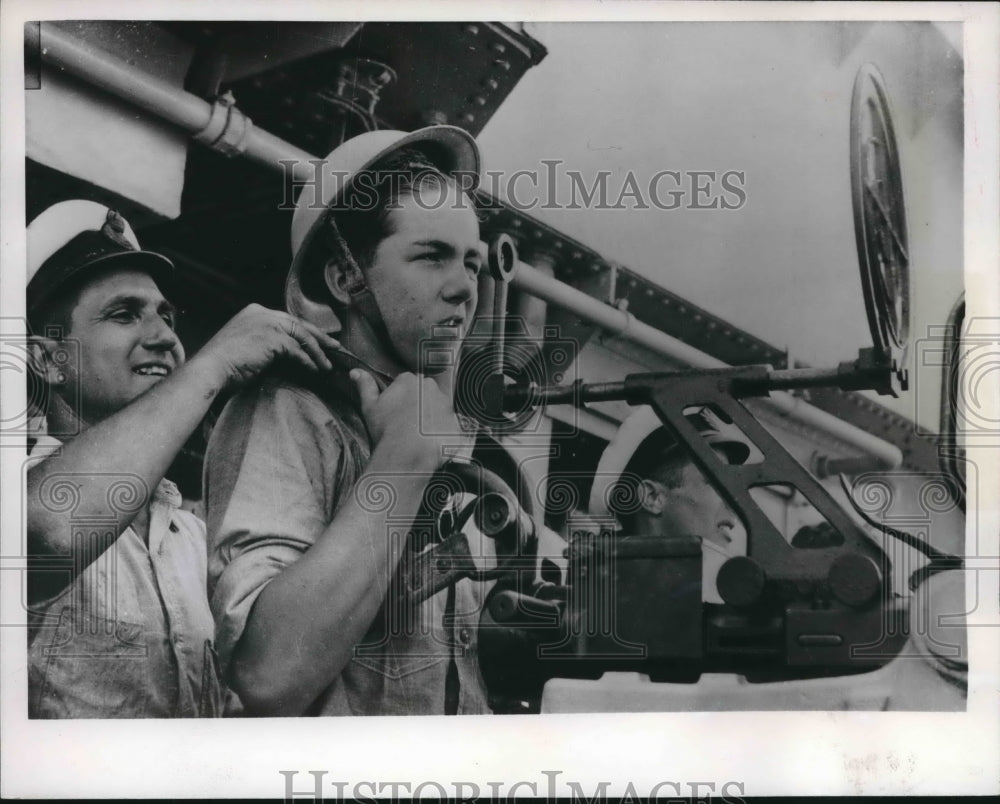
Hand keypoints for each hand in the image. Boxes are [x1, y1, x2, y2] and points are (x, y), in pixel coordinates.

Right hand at [193, 304, 340, 387]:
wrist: (210, 370)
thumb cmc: (225, 365)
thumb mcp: (247, 345)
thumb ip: (266, 342)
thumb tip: (289, 353)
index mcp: (255, 312)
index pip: (288, 320)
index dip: (307, 332)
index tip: (320, 342)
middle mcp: (262, 313)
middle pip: (299, 324)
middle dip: (320, 338)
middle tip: (336, 348)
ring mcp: (268, 323)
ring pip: (302, 336)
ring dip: (317, 352)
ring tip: (327, 365)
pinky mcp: (272, 338)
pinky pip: (297, 350)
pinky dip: (308, 361)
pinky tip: (314, 370)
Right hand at [351, 370, 468, 469]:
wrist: (407, 454)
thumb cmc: (386, 430)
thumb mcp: (370, 406)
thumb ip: (365, 386)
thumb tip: (355, 372)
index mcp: (410, 380)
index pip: (406, 383)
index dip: (400, 398)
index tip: (396, 412)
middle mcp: (431, 387)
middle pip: (424, 393)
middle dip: (418, 404)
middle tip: (406, 423)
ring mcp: (446, 404)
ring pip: (438, 408)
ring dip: (431, 417)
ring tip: (418, 434)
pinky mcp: (456, 422)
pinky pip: (450, 425)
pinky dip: (442, 432)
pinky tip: (430, 442)